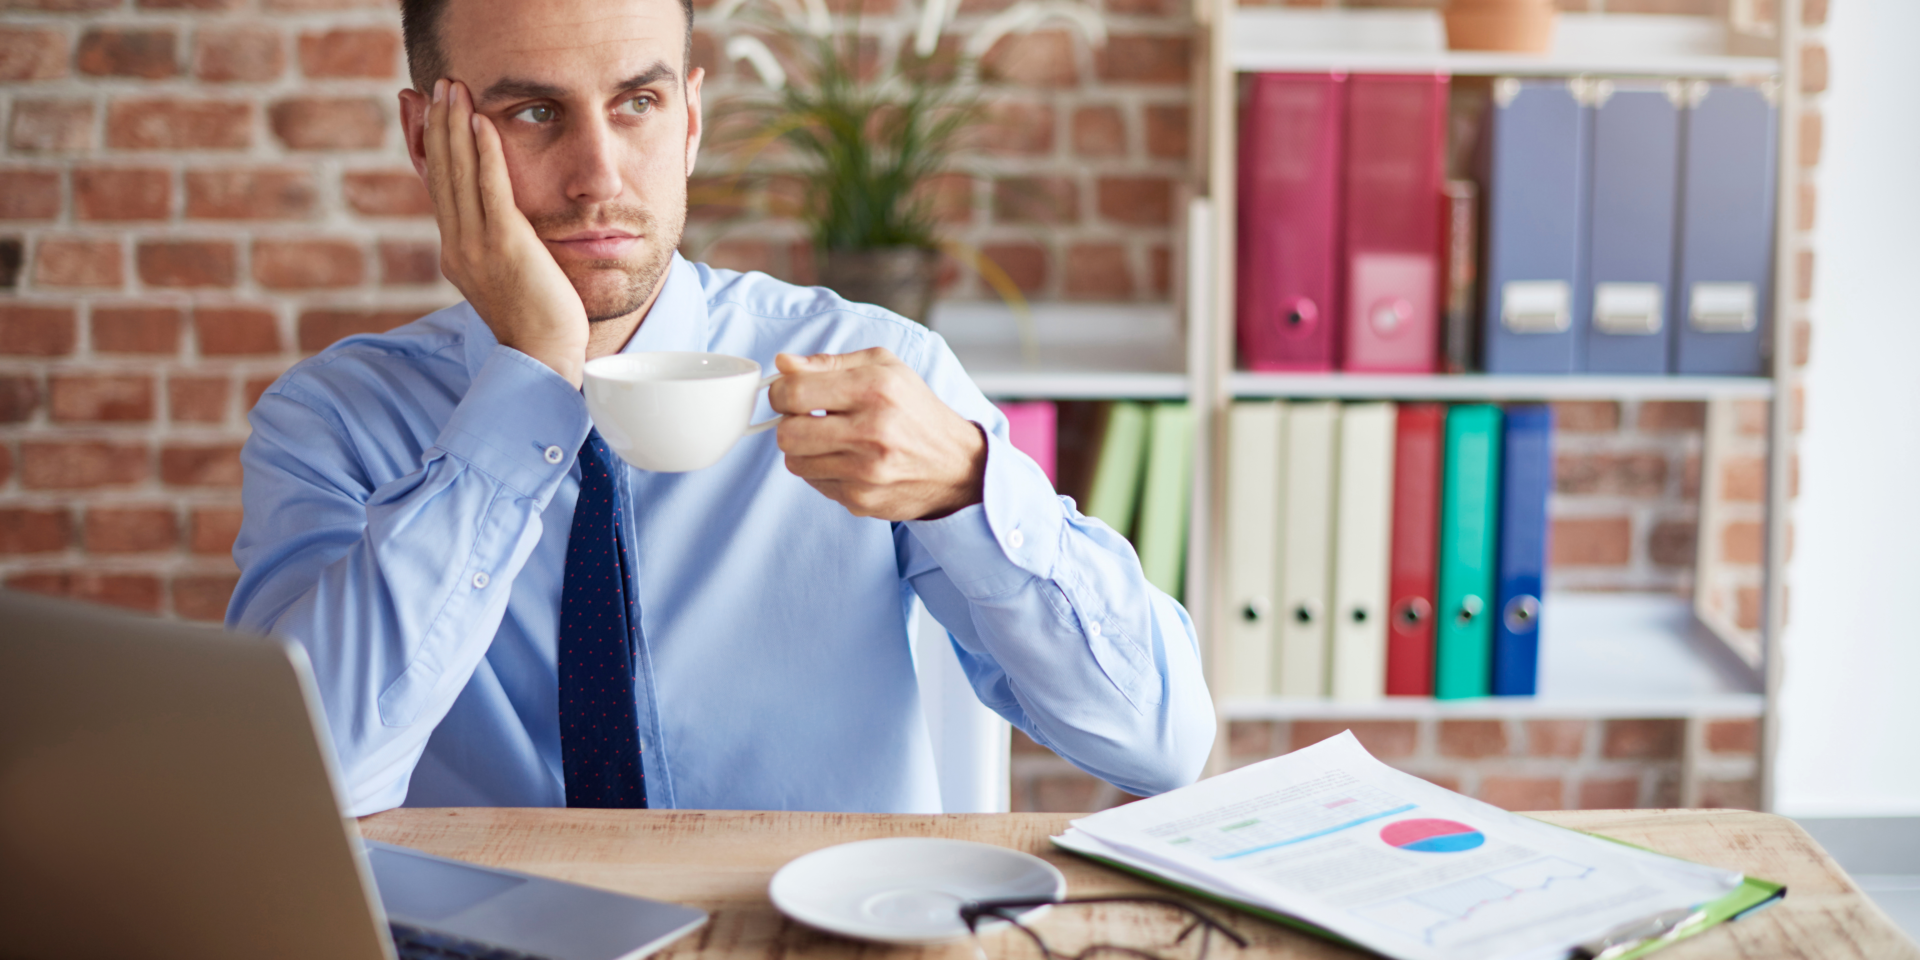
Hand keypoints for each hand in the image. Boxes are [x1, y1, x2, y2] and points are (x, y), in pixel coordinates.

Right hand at [423, 79, 588, 385]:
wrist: (543, 357)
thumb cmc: (538, 321)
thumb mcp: (508, 275)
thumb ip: (498, 244)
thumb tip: (499, 220)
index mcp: (456, 251)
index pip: (437, 186)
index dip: (429, 144)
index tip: (424, 109)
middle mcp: (457, 245)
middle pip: (441, 172)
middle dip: (438, 124)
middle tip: (437, 83)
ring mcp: (476, 246)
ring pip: (458, 174)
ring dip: (454, 127)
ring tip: (453, 88)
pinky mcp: (504, 246)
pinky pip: (489, 190)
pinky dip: (482, 154)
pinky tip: (481, 122)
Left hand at [771, 348, 986, 520]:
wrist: (957, 465)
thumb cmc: (916, 410)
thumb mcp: (884, 367)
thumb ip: (829, 362)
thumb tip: (783, 363)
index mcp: (875, 389)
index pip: (794, 393)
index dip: (780, 392)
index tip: (788, 394)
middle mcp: (871, 431)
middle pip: (787, 434)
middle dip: (788, 424)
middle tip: (806, 419)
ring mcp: (866, 471)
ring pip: (795, 463)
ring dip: (804, 451)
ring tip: (829, 441)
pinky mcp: (862, 500)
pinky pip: (815, 485)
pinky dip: (823, 472)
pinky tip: (848, 462)